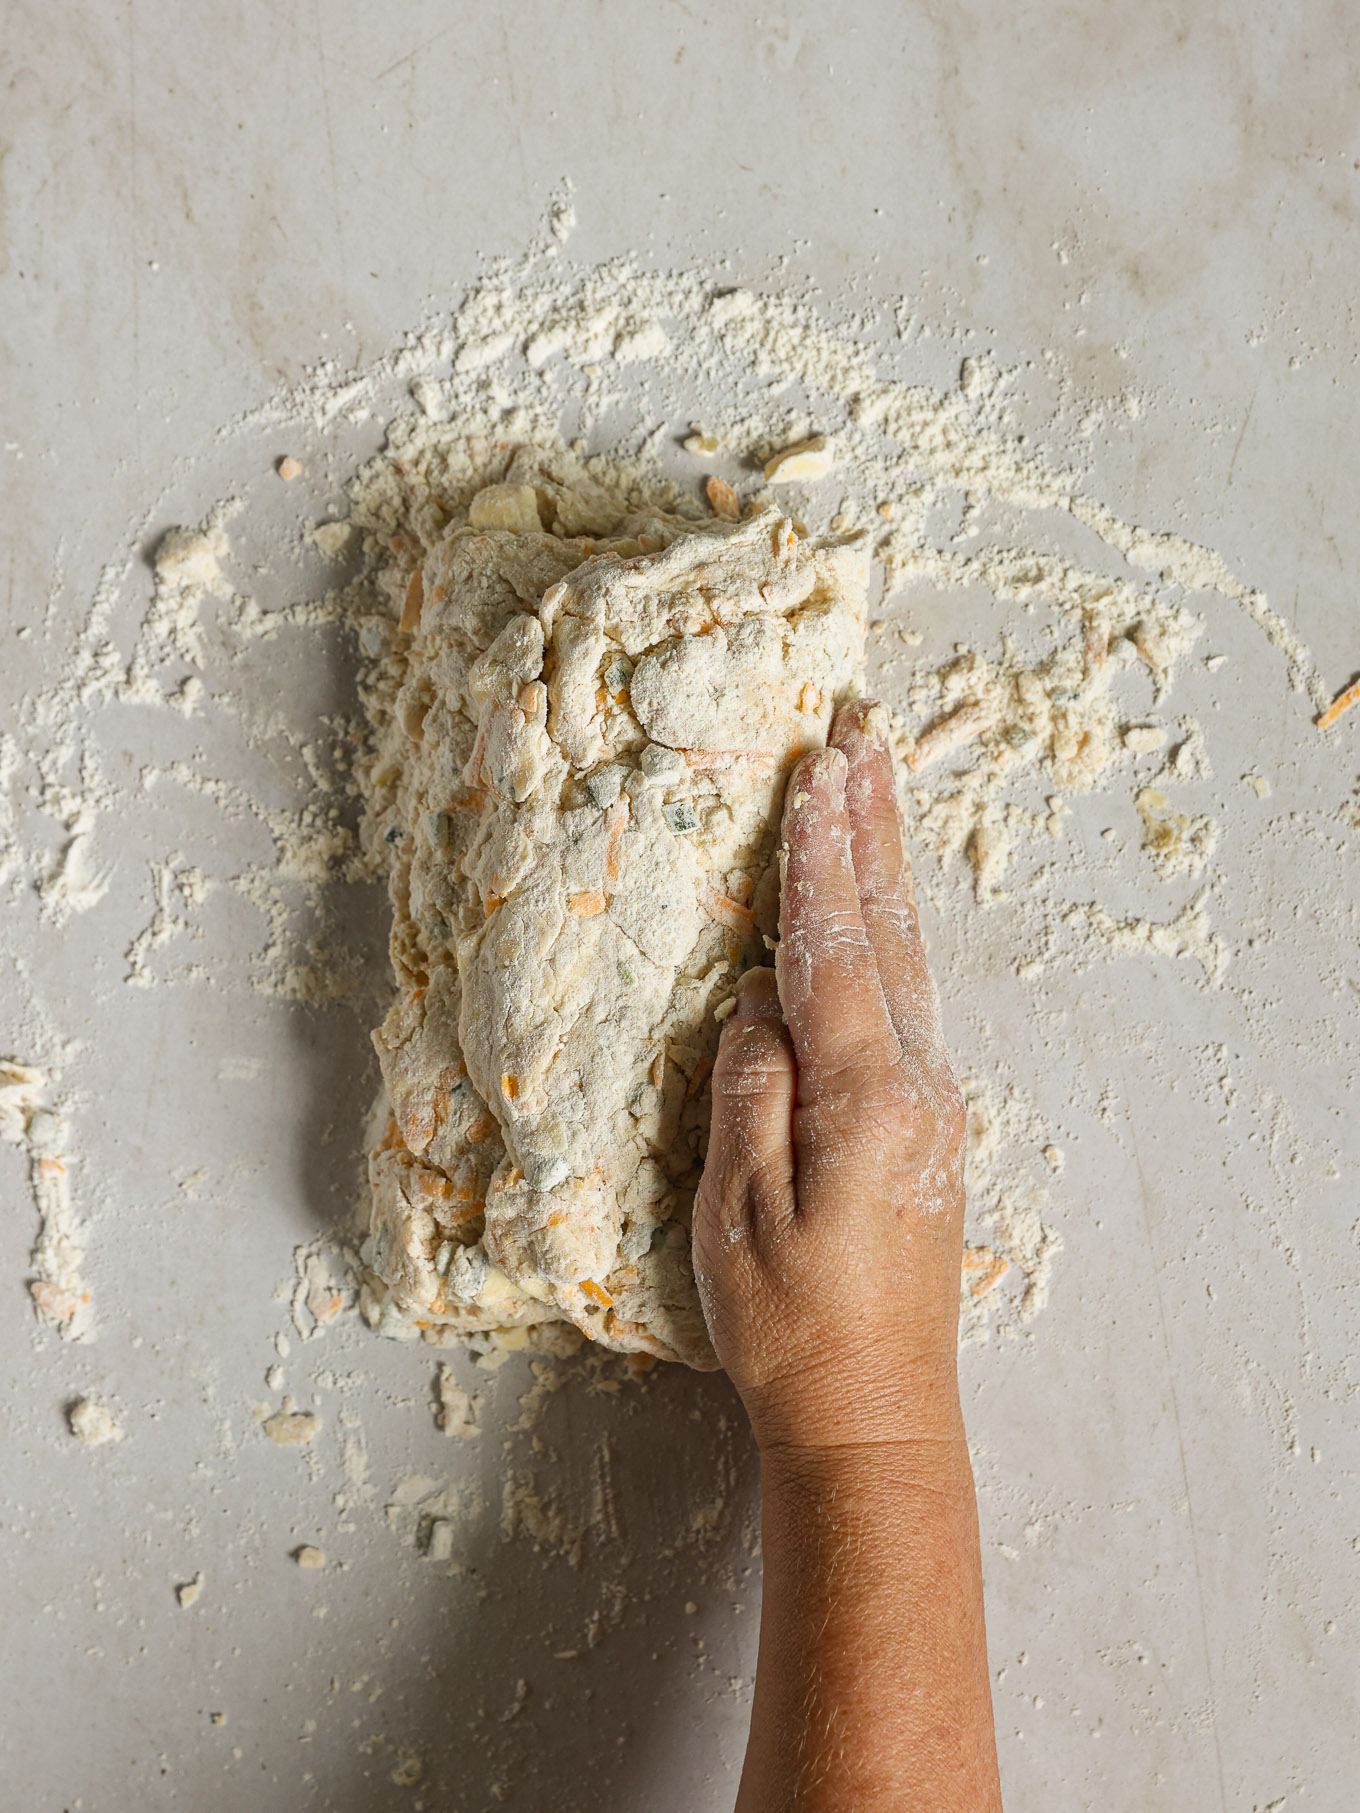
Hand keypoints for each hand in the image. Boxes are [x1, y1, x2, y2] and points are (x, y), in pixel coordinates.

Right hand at [693, 699, 967, 1454]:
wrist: (877, 1412)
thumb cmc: (792, 1325)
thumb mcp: (740, 1213)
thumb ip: (748, 1092)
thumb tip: (755, 1001)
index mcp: (866, 1097)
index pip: (833, 951)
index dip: (817, 858)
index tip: (812, 771)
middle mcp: (915, 1083)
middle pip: (890, 929)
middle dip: (870, 827)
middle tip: (861, 736)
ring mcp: (931, 1101)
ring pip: (908, 956)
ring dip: (888, 866)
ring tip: (876, 786)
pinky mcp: (927, 1123)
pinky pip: (910, 996)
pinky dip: (893, 930)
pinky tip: (885, 908)